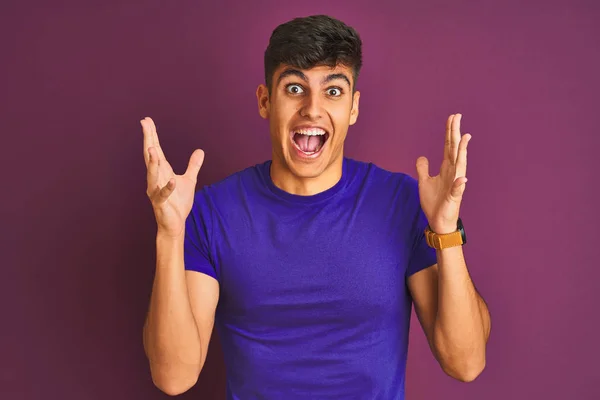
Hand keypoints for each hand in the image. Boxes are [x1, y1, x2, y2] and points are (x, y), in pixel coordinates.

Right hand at [141, 117, 204, 237]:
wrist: (175, 223)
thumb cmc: (178, 203)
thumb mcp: (189, 180)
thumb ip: (193, 165)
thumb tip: (200, 151)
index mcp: (162, 171)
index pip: (156, 149)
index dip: (152, 135)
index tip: (147, 120)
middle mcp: (156, 178)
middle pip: (150, 156)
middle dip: (148, 140)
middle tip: (144, 124)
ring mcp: (156, 190)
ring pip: (152, 174)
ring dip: (152, 162)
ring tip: (152, 148)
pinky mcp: (161, 203)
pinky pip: (163, 194)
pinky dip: (168, 187)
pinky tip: (173, 180)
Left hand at [416, 114, 470, 233]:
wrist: (438, 220)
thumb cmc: (434, 202)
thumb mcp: (424, 182)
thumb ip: (423, 168)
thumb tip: (422, 156)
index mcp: (446, 168)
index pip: (448, 146)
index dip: (449, 132)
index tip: (452, 117)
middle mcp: (453, 172)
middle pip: (454, 149)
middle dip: (455, 133)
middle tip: (457, 116)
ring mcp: (455, 184)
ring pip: (460, 164)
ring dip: (463, 151)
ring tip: (465, 137)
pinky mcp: (454, 197)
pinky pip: (457, 189)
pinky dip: (460, 184)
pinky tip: (462, 178)